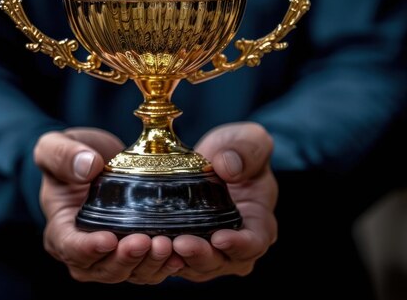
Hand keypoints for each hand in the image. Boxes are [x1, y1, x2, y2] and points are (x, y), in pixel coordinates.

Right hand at [35, 127, 184, 283]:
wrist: (95, 159)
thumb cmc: (69, 155)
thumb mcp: (55, 146)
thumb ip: (63, 155)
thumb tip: (88, 166)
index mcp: (60, 229)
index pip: (69, 247)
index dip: (88, 248)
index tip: (108, 239)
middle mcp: (84, 250)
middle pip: (102, 268)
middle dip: (124, 259)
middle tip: (144, 241)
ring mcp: (111, 255)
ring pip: (128, 272)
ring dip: (148, 264)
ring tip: (165, 245)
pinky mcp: (134, 251)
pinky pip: (148, 267)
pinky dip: (163, 264)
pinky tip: (178, 253)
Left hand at [172, 122, 277, 281]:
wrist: (212, 158)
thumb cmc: (238, 151)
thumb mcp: (250, 140)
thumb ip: (247, 150)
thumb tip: (227, 167)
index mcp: (259, 223)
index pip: (254, 243)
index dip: (239, 245)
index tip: (221, 238)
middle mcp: (235, 245)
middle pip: (220, 261)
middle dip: (201, 256)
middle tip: (182, 244)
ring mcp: (208, 250)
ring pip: (194, 266)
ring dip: (177, 260)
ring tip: (161, 245)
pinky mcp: (183, 248)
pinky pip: (172, 259)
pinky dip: (160, 256)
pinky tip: (146, 244)